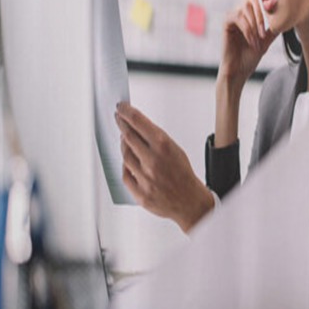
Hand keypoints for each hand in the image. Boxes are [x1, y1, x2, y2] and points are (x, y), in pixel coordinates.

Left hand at [115, 101, 214, 232]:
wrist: (190, 201)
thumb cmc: (183, 175)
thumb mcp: (176, 149)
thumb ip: (156, 140)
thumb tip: (136, 128)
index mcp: (164, 146)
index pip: (138, 122)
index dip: (126, 112)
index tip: (121, 107)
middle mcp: (153, 161)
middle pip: (128, 136)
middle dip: (121, 125)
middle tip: (118, 119)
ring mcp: (145, 177)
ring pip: (125, 155)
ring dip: (123, 145)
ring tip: (125, 140)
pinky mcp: (140, 192)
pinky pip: (125, 174)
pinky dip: (125, 166)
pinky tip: (128, 161)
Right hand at [218, 0, 276, 93]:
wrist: (240, 69)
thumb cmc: (252, 53)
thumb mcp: (269, 35)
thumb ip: (276, 22)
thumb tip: (291, 12)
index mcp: (251, 8)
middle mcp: (241, 6)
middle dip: (263, 13)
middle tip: (265, 32)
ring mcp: (233, 12)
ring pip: (249, 8)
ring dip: (257, 26)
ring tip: (260, 40)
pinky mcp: (227, 21)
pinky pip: (241, 18)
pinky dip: (249, 30)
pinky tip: (252, 40)